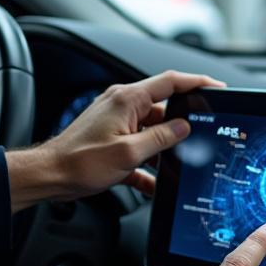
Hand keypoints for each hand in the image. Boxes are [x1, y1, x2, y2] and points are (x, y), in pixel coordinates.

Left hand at [6, 70, 223, 211]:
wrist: (49, 176)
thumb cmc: (78, 163)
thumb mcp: (129, 152)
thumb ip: (161, 138)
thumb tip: (183, 127)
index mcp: (127, 100)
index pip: (170, 82)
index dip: (197, 82)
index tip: (216, 87)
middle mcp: (122, 105)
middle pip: (163, 109)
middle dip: (180, 126)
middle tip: (197, 139)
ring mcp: (116, 122)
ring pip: (152, 132)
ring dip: (162, 150)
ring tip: (170, 167)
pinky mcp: (111, 140)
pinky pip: (138, 149)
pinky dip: (147, 165)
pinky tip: (152, 183)